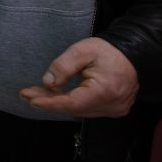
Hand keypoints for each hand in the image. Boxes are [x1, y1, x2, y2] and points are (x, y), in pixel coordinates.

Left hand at [19, 37, 139, 117]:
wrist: (134, 54)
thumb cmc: (108, 51)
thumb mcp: (82, 50)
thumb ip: (63, 66)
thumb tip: (47, 82)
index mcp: (105, 91)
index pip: (72, 103)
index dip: (50, 102)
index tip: (30, 98)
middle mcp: (112, 106)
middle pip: (73, 108)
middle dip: (49, 101)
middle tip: (27, 93)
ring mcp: (115, 110)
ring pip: (79, 111)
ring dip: (58, 102)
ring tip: (38, 93)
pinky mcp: (114, 110)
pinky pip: (87, 110)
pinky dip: (71, 103)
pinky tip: (56, 95)